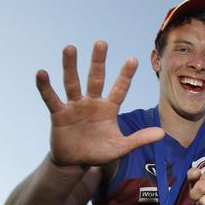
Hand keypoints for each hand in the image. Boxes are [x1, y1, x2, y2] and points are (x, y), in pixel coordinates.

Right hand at [37, 41, 163, 165]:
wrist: (76, 162)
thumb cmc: (100, 152)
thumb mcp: (121, 147)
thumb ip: (140, 139)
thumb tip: (163, 134)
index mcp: (109, 108)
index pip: (120, 88)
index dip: (126, 75)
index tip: (133, 59)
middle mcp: (92, 102)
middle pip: (95, 78)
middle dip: (98, 61)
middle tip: (101, 42)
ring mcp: (75, 106)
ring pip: (72, 83)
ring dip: (70, 66)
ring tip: (70, 48)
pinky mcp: (59, 114)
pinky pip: (51, 98)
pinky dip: (46, 87)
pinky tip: (42, 73)